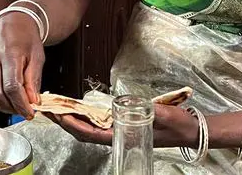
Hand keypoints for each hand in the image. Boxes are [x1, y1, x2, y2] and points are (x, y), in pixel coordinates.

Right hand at [0, 12, 44, 118]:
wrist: (13, 21)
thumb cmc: (27, 38)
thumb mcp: (38, 57)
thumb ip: (34, 80)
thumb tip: (32, 101)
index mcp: (10, 52)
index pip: (12, 86)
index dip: (21, 104)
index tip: (30, 113)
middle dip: (11, 108)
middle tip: (23, 112)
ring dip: (1, 106)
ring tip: (15, 107)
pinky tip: (5, 99)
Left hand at [47, 103, 195, 147]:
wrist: (192, 130)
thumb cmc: (179, 125)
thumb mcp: (163, 115)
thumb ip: (146, 110)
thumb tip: (127, 104)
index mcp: (124, 137)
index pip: (92, 134)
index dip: (75, 126)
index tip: (61, 116)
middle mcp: (119, 137)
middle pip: (85, 132)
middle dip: (66, 122)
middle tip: (50, 109)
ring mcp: (120, 132)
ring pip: (90, 129)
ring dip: (73, 120)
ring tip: (58, 107)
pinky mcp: (125, 126)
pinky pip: (100, 124)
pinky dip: (86, 118)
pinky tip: (80, 109)